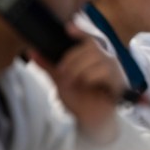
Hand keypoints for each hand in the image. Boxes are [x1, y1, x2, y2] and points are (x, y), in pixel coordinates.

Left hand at [30, 24, 123, 144]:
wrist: (90, 121)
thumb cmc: (80, 100)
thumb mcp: (60, 81)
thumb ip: (48, 66)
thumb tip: (31, 51)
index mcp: (92, 57)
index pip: (88, 38)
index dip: (80, 31)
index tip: (68, 28)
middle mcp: (105, 59)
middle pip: (90, 47)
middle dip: (72, 59)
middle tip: (63, 74)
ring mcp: (113, 69)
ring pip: (96, 58)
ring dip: (79, 70)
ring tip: (74, 83)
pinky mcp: (118, 80)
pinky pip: (103, 71)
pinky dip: (90, 77)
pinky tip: (87, 86)